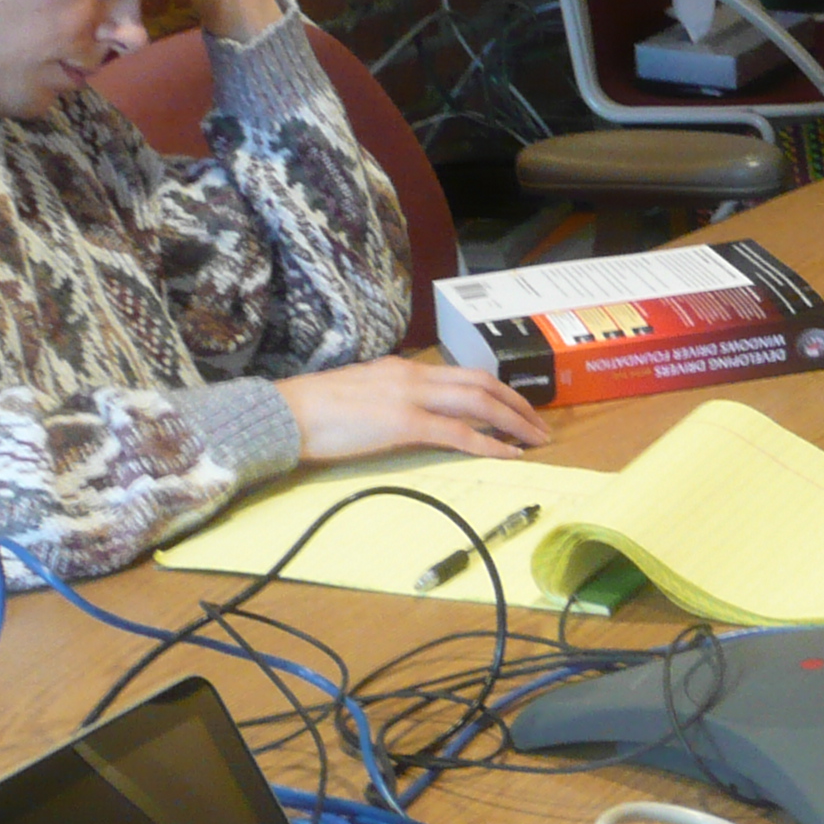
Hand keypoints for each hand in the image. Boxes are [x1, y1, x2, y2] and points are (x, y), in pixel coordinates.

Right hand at [275, 358, 550, 464]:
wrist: (283, 413)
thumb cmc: (313, 412)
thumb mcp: (362, 396)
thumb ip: (390, 399)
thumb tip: (411, 414)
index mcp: (402, 368)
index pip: (462, 374)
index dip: (496, 391)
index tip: (516, 408)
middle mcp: (413, 374)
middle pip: (481, 382)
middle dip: (517, 403)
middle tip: (540, 425)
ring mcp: (410, 396)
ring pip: (478, 402)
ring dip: (513, 421)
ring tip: (536, 440)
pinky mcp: (403, 422)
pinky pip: (458, 432)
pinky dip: (489, 443)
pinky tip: (509, 455)